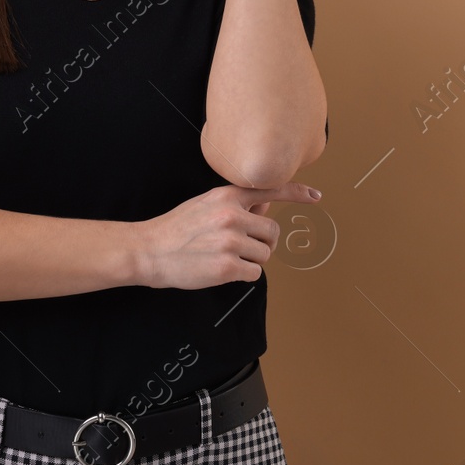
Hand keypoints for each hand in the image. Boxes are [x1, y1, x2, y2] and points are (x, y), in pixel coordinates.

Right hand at [134, 181, 321, 290]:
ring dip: (251, 261)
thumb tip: (266, 204)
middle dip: (262, 243)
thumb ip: (237, 205)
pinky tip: (221, 270)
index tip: (315, 197)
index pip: (270, 189)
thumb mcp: (206, 205)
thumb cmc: (176, 229)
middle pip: (272, 233)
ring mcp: (230, 241)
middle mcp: (231, 215)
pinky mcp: (227, 267)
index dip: (297, 193)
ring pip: (265, 255)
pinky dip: (243, 275)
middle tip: (240, 247)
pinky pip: (254, 274)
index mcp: (226, 196)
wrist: (148, 251)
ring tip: (224, 257)